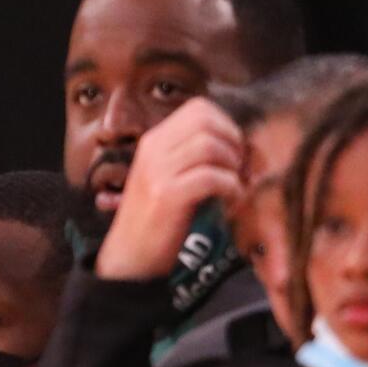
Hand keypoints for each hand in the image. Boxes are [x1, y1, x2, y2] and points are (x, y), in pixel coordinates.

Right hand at [93, 99, 244, 281]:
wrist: (128, 258)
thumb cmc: (154, 220)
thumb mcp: (166, 177)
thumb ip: (189, 156)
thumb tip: (232, 143)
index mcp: (153, 141)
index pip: (198, 108)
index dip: (225, 123)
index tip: (233, 149)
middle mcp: (153, 150)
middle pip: (206, 121)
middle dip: (233, 140)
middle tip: (239, 166)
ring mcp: (157, 172)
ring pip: (209, 145)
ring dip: (232, 165)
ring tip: (234, 184)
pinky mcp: (166, 196)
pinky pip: (210, 176)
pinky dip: (230, 186)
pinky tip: (230, 199)